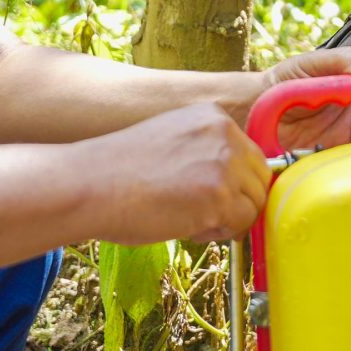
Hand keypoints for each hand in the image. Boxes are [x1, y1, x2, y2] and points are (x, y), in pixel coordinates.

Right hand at [92, 104, 270, 243]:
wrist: (89, 184)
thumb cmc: (120, 171)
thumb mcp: (173, 141)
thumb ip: (207, 153)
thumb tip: (239, 185)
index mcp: (213, 116)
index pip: (251, 156)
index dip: (235, 183)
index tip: (210, 195)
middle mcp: (225, 133)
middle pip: (260, 179)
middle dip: (238, 202)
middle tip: (200, 211)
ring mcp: (224, 163)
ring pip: (254, 205)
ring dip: (228, 219)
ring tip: (187, 217)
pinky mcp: (219, 196)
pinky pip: (241, 226)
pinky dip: (218, 234)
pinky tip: (185, 226)